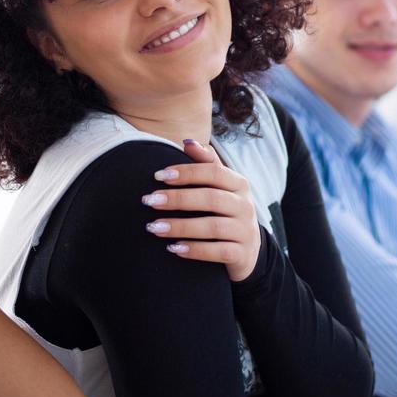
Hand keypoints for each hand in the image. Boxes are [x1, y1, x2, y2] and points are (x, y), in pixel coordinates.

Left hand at [143, 139, 261, 281]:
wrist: (247, 249)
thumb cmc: (225, 210)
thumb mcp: (221, 186)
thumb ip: (206, 163)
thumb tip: (187, 142)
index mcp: (239, 184)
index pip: (213, 172)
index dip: (186, 172)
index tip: (158, 175)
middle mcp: (245, 205)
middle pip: (211, 198)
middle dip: (177, 199)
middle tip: (149, 201)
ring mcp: (245, 231)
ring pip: (212, 227)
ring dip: (180, 226)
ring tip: (153, 227)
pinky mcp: (242, 254)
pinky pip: (218, 252)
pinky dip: (195, 250)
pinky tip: (173, 248)